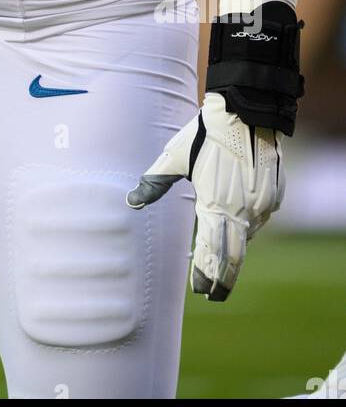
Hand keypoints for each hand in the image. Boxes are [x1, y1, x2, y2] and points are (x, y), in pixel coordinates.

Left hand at [126, 91, 284, 300]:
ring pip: (248, 234)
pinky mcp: (275, 195)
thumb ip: (155, 183)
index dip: (207, 276)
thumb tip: (131, 200)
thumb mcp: (174, 158)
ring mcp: (262, 205)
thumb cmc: (205, 135)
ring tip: (221, 259)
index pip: (212, 254)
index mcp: (216, 206)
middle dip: (224, 278)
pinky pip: (260, 216)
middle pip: (234, 256)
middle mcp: (243, 212)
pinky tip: (238, 221)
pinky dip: (249, 223)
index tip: (202, 291)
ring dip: (235, 246)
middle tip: (215, 293)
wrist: (246, 113)